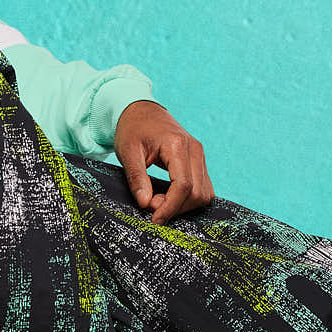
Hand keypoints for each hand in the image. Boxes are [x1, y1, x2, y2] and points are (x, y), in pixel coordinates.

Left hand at [114, 100, 214, 224]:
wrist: (141, 111)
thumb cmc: (133, 129)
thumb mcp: (127, 153)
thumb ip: (137, 179)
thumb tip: (145, 204)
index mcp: (177, 145)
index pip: (183, 185)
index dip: (170, 207)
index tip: (155, 220)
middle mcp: (194, 149)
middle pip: (197, 193)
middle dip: (175, 207)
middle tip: (151, 205)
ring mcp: (199, 155)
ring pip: (204, 193)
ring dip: (183, 205)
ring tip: (159, 200)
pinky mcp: (199, 161)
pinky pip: (203, 187)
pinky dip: (189, 198)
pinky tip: (169, 196)